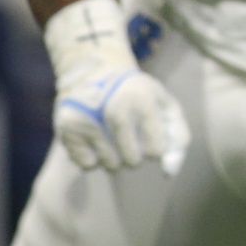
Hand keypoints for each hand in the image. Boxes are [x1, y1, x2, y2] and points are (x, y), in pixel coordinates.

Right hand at [47, 0, 188, 173]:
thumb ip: (178, 140)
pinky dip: (94, 158)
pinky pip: (88, 165)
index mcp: (143, 101)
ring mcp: (88, 120)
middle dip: (135, 153)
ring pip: (110, 166)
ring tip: (112, 134)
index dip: (155, 146)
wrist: (94, 72)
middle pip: (133, 162)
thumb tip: (169, 173)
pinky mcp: (67, 129)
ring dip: (115, 157)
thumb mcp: (166, 107)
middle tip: (129, 133)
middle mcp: (114, 110)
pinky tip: (95, 138)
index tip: (150, 132)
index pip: (155, 151)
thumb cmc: (138, 96)